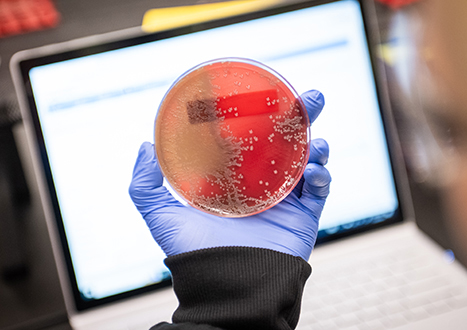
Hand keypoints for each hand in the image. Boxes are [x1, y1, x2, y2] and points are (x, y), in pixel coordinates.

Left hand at [129, 90, 329, 260]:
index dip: (257, 116)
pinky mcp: (303, 217)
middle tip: (309, 98)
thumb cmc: (194, 256)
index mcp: (232, 180)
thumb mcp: (162, 217)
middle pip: (284, 143)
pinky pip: (320, 190)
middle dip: (300, 118)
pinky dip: (322, 175)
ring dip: (316, 144)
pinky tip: (315, 169)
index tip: (261, 93)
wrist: (227, 289)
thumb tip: (144, 147)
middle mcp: (259, 185)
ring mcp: (283, 200)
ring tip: (316, 138)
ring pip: (307, 161)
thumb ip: (146, 185)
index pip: (248, 139)